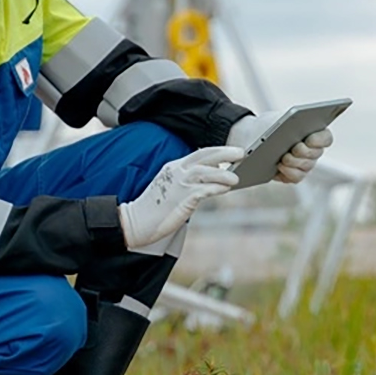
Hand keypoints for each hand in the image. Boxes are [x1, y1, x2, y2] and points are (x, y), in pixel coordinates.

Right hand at [118, 146, 243, 248]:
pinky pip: (203, 190)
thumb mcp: (172, 190)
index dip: (217, 151)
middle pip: (204, 156)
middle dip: (224, 152)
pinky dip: (216, 188)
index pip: (199, 154)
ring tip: (237, 177)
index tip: (231, 152)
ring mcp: (178, 185)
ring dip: (223, 173)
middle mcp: (176, 172)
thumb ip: (188, 184)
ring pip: (205, 171)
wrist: (135, 222)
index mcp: (173, 167)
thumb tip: (212, 183)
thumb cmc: (155, 209)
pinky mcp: (181, 199)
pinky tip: (226, 189)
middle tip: (240, 152)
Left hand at [226, 113, 334, 184]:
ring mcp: (306, 164)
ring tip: (283, 158)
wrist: (256, 136)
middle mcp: (313, 150)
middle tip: (294, 149)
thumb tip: (291, 126)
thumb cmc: (271, 125)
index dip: (319, 140)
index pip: (326, 138)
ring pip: (306, 166)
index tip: (308, 139)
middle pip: (316, 154)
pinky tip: (279, 166)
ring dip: (294, 162)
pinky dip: (288, 172)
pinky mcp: (295, 175)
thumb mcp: (278, 117)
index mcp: (314, 133)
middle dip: (304, 152)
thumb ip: (288, 120)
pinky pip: (296, 177)